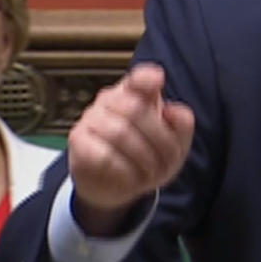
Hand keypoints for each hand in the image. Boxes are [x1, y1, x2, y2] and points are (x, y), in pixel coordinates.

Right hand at [67, 63, 194, 233]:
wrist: (114, 184)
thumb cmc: (145, 156)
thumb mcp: (174, 144)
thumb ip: (181, 124)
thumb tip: (173, 111)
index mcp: (137, 93)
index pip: (140, 78)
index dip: (147, 77)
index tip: (158, 80)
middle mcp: (111, 99)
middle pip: (137, 109)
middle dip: (160, 140)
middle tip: (167, 161)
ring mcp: (91, 117)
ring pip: (120, 133)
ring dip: (143, 159)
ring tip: (150, 172)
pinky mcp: (78, 141)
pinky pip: (102, 154)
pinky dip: (122, 170)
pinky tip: (129, 175)